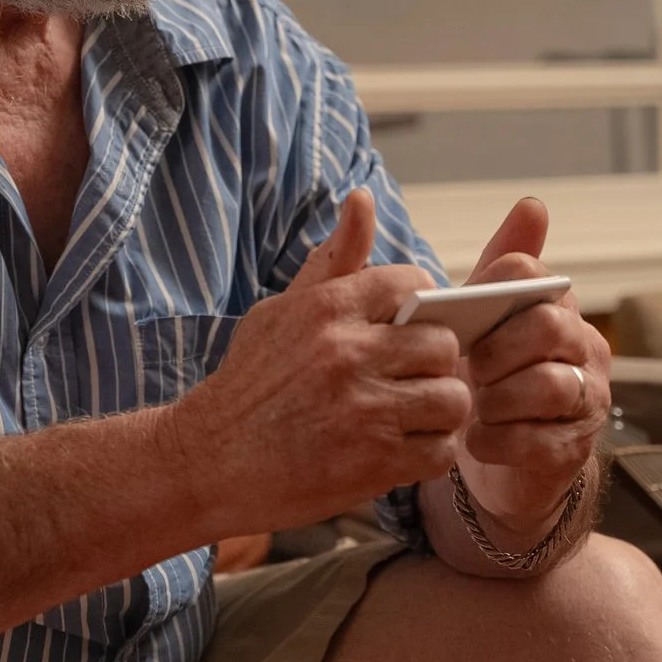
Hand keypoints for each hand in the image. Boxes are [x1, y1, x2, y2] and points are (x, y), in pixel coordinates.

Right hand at [169, 190, 468, 536]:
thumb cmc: (249, 384)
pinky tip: (401, 450)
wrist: (210, 462)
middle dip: (435, 363)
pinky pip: (439, 451)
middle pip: (444, 344)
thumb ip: (333, 261)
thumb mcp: (280, 311)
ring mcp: (364, 409)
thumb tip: (362, 199)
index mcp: (329, 308)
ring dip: (438, 412)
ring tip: (412, 416)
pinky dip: (427, 453)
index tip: (409, 329)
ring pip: (451, 399)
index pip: (414, 285)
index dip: (422, 307)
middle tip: (413, 377)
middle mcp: (349, 354)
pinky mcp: (374, 462)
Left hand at [454, 197, 609, 533]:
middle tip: (467, 366)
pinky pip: (537, 440)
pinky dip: (495, 440)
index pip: (531, 274)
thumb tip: (534, 205)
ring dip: (497, 397)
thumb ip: (498, 269)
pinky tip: (475, 439)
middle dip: (496, 347)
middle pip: (548, 326)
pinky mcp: (572, 450)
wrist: (503, 460)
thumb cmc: (489, 377)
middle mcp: (585, 347)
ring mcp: (586, 400)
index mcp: (559, 305)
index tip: (460, 318)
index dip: (489, 292)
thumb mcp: (485, 321)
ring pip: (550, 385)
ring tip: (473, 405)